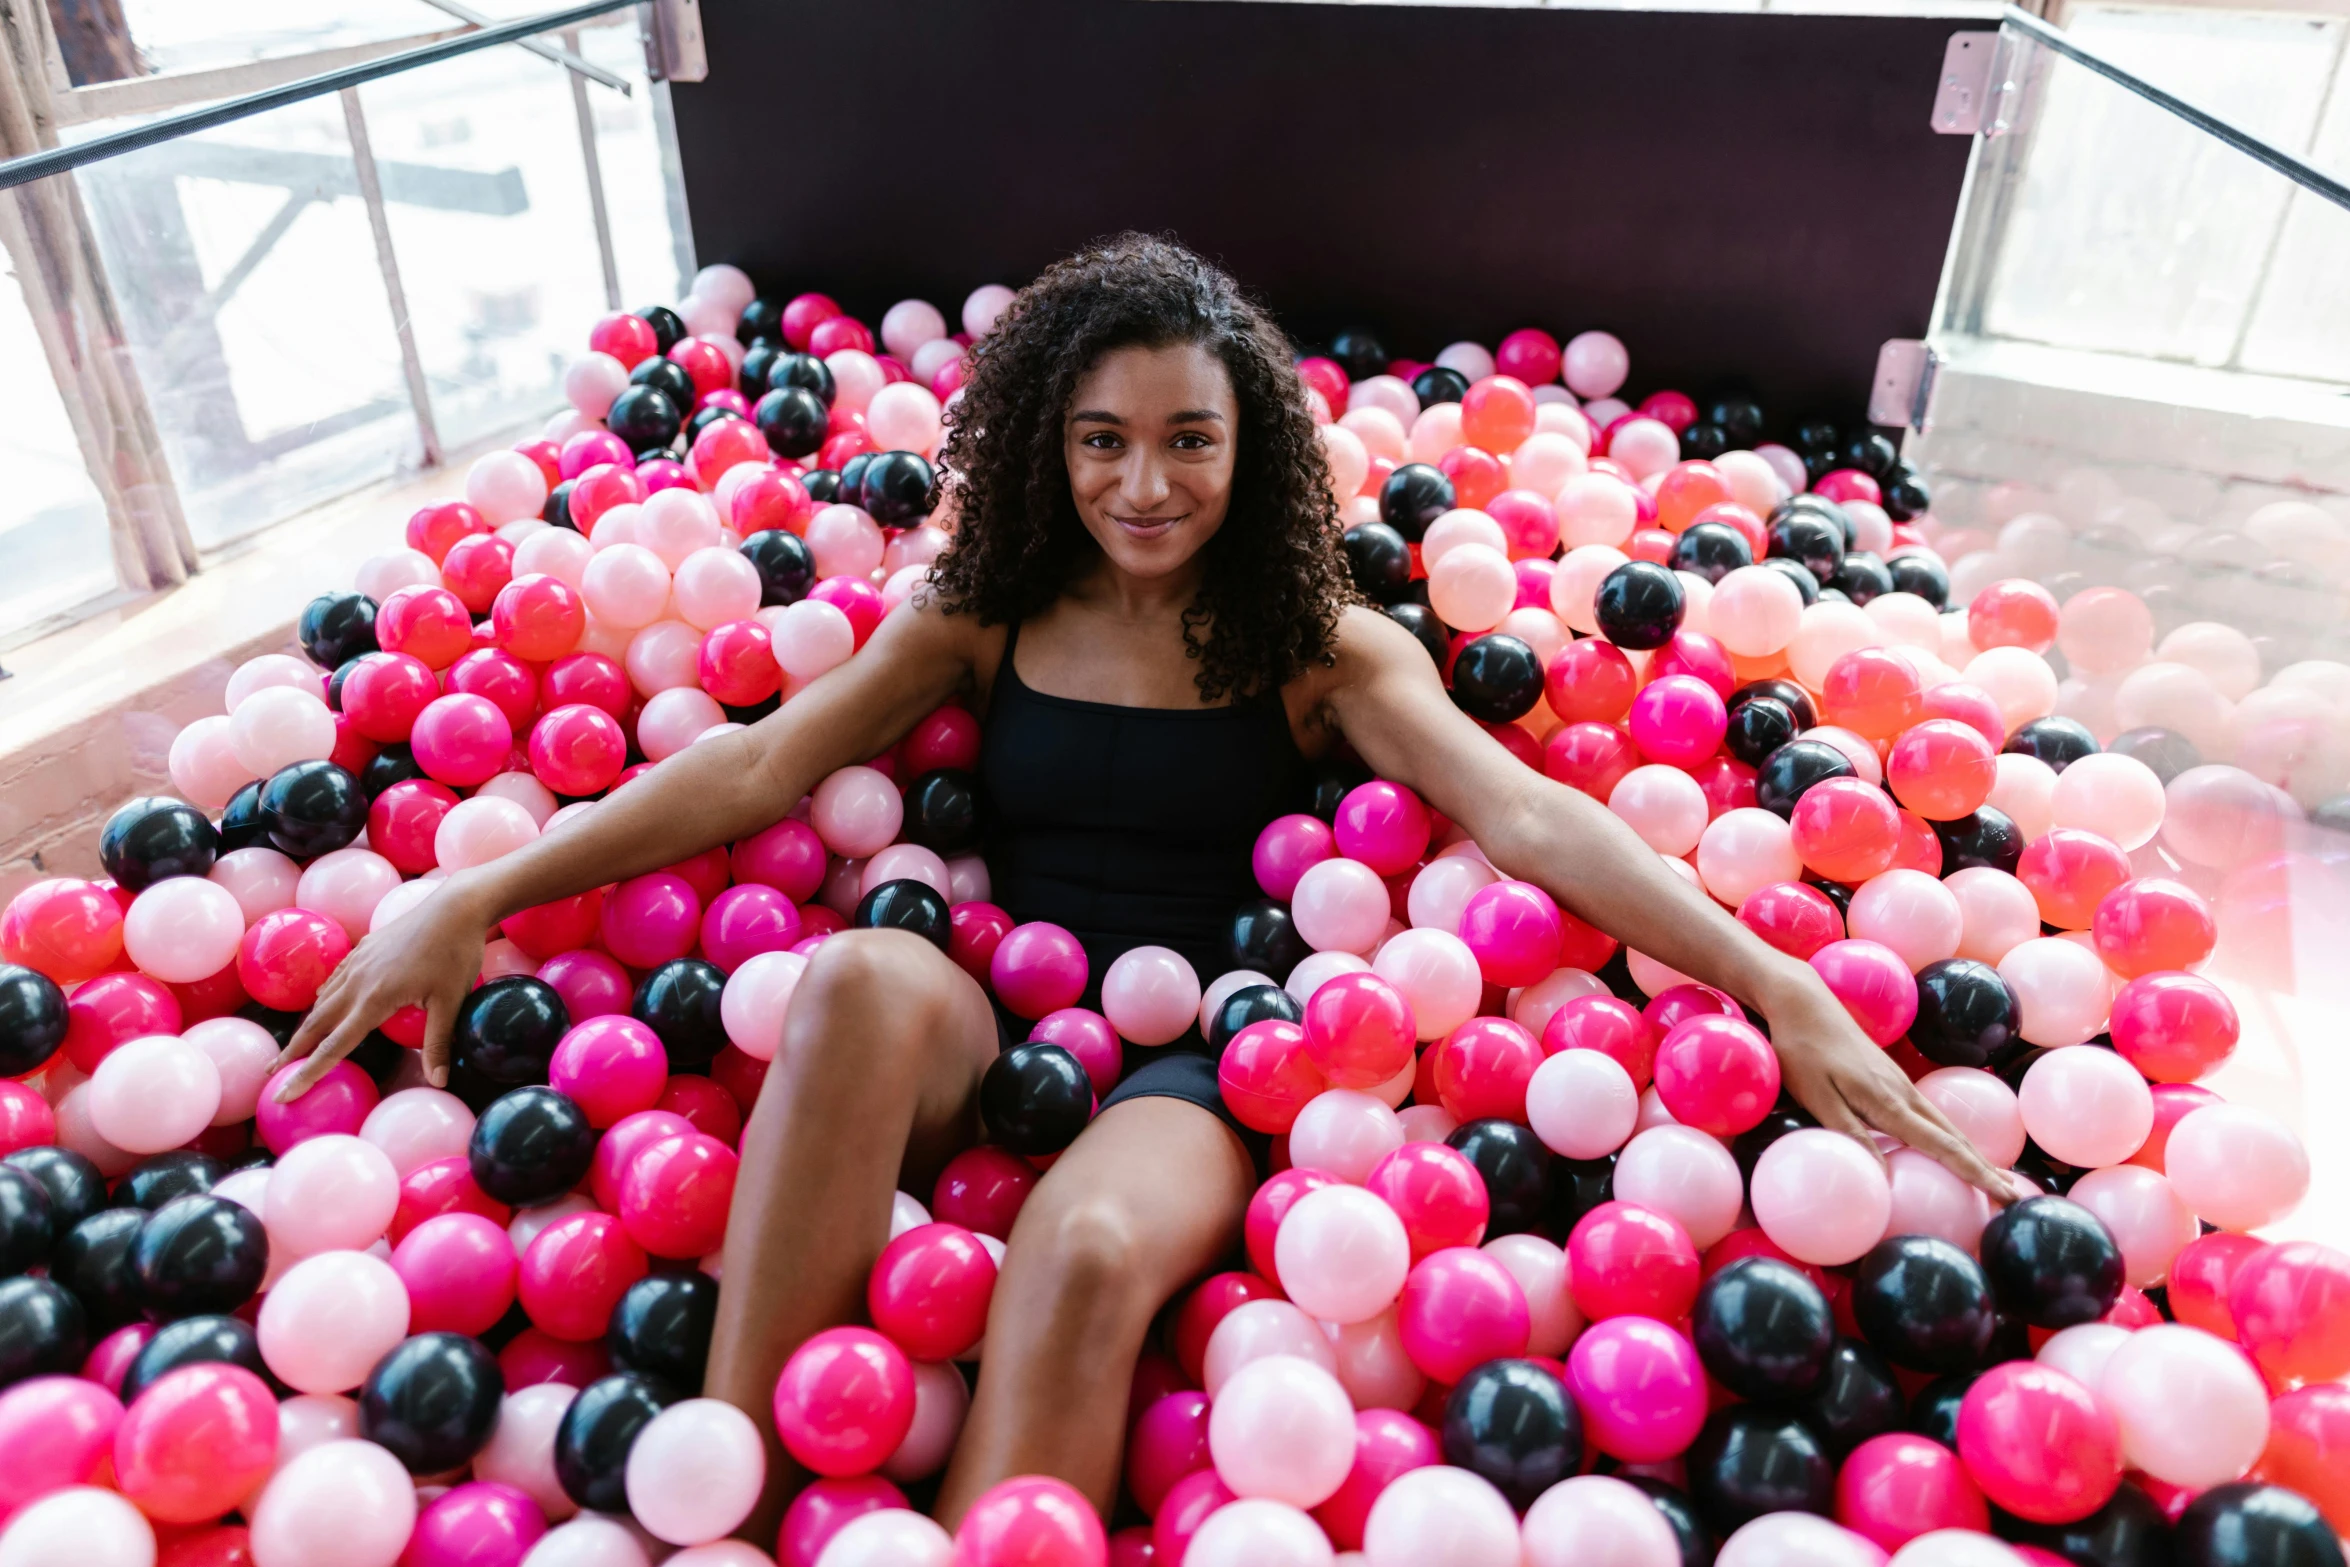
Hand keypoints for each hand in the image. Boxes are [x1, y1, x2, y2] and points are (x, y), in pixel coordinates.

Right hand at [272, 879, 492, 1099]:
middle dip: (293, 1051)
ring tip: (293, 1045)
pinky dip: (323, 997)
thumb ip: (438, 1043)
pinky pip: (335, 978)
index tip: (283, 1094)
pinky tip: (320, 1003)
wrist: (455, 907)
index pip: (333, 1046)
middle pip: (316, 1023)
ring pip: (323, 1000)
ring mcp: (358, 962)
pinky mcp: (364, 948)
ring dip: (306, 1025)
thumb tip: (438, 1082)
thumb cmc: (456, 954)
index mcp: (374, 999)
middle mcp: (357, 981)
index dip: (307, 1073)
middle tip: (272, 1074)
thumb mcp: (451, 1002)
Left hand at [1757, 968, 2035, 1206]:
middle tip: (2015, 1199)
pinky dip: (1950, 1139)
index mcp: (1891, 1103)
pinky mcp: (1890, 1080)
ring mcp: (1900, 1084)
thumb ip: (1851, 1136)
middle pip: (1955, 1139)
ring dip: (1973, 1154)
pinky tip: (1948, 1149)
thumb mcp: (1817, 1098)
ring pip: (1945, 1126)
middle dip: (1986, 1170)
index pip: (1945, 1147)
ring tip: (1995, 1179)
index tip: (2008, 1196)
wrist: (1803, 1002)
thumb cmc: (1803, 1051)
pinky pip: (1929, 1117)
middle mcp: (1904, 1094)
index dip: (1977, 1174)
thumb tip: (1884, 1180)